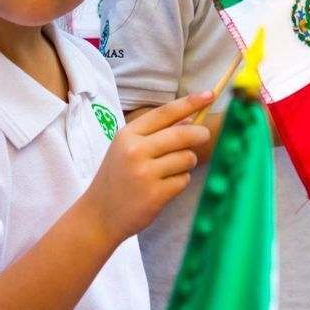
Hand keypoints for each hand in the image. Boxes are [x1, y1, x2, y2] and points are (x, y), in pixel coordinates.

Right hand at [82, 91, 212, 244]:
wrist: (99, 215)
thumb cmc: (117, 178)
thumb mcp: (126, 149)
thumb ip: (155, 133)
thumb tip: (190, 119)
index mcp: (128, 134)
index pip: (165, 112)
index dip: (190, 102)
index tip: (210, 94)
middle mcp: (135, 150)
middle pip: (182, 134)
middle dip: (200, 134)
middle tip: (205, 136)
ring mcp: (145, 173)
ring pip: (187, 158)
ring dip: (186, 163)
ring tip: (170, 171)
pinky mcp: (155, 194)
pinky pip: (184, 180)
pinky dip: (180, 182)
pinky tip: (164, 188)